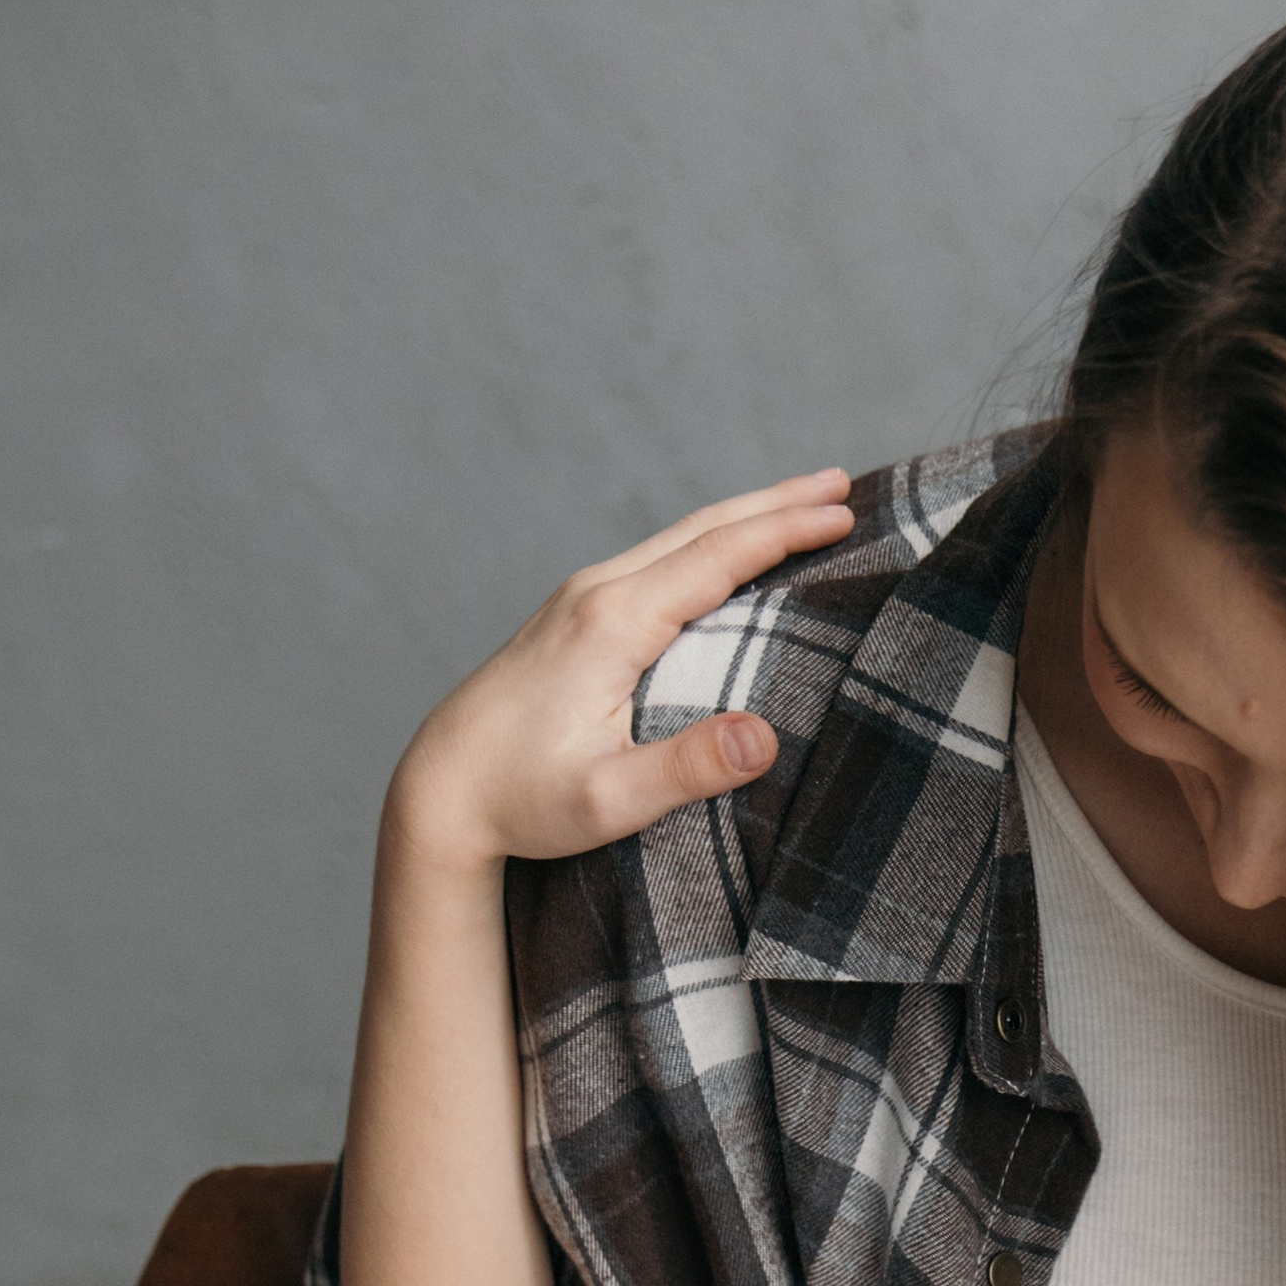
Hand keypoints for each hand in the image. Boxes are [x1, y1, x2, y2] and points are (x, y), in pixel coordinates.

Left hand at [383, 470, 855, 878]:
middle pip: (702, 528)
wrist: (440, 789)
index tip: (845, 511)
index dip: (785, 532)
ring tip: (803, 501)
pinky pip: (657, 559)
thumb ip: (687, 769)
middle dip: (778, 503)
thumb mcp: (609, 801)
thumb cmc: (523, 802)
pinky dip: (709, 543)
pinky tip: (727, 553)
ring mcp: (581, 599)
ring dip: (745, 516)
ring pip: (678, 537)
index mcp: (614, 623)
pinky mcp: (573, 616)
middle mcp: (596, 593)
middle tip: (846, 483)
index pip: (717, 557)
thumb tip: (765, 737)